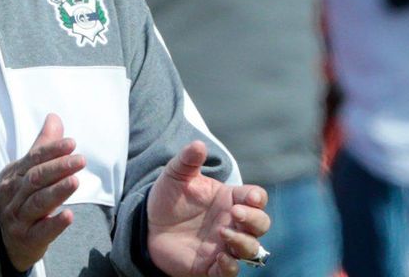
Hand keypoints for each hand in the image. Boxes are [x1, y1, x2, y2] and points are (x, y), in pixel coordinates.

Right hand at [0, 114, 85, 270]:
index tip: (72, 143)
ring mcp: (18, 218)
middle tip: (80, 160)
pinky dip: (54, 224)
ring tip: (75, 182)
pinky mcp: (27, 239)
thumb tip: (54, 117)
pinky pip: (40, 232)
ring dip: (57, 192)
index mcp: (13, 176)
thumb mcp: (24, 171)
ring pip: (37, 203)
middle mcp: (13, 195)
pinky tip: (68, 216)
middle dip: (58, 168)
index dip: (52, 151)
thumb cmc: (16, 198)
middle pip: (36, 179)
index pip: (33, 160)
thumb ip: (42, 146)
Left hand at [147, 141, 269, 276]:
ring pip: (251, 249)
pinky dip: (230, 267)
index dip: (257, 198)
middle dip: (254, 219)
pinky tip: (221, 258)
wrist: (147, 225)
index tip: (250, 197)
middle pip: (261, 223)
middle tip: (234, 214)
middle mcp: (232, 223)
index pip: (256, 198)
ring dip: (243, 243)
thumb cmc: (168, 198)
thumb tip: (198, 144)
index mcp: (230, 199)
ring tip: (223, 234)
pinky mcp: (211, 266)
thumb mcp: (175, 175)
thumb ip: (187, 160)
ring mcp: (224, 245)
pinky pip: (230, 272)